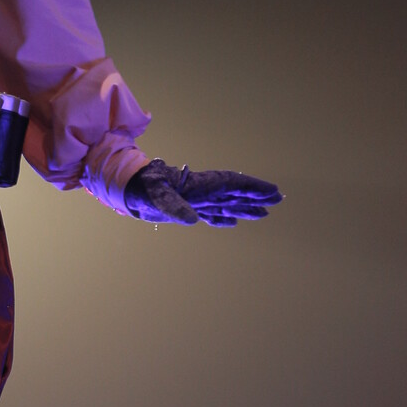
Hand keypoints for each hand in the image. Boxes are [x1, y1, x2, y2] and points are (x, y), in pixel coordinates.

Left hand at [123, 158, 281, 227]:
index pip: (232, 184)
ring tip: (264, 213)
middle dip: (256, 195)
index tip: (272, 191)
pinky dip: (223, 218)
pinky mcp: (186, 208)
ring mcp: (195, 199)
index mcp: (200, 184)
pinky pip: (210, 213)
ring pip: (226, 203)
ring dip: (244, 207)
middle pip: (234, 192)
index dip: (253, 187)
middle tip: (278, 198)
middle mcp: (202, 191)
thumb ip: (173, 206)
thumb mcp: (155, 195)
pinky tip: (232, 223)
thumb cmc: (142, 187)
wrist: (128, 187)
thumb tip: (193, 219)